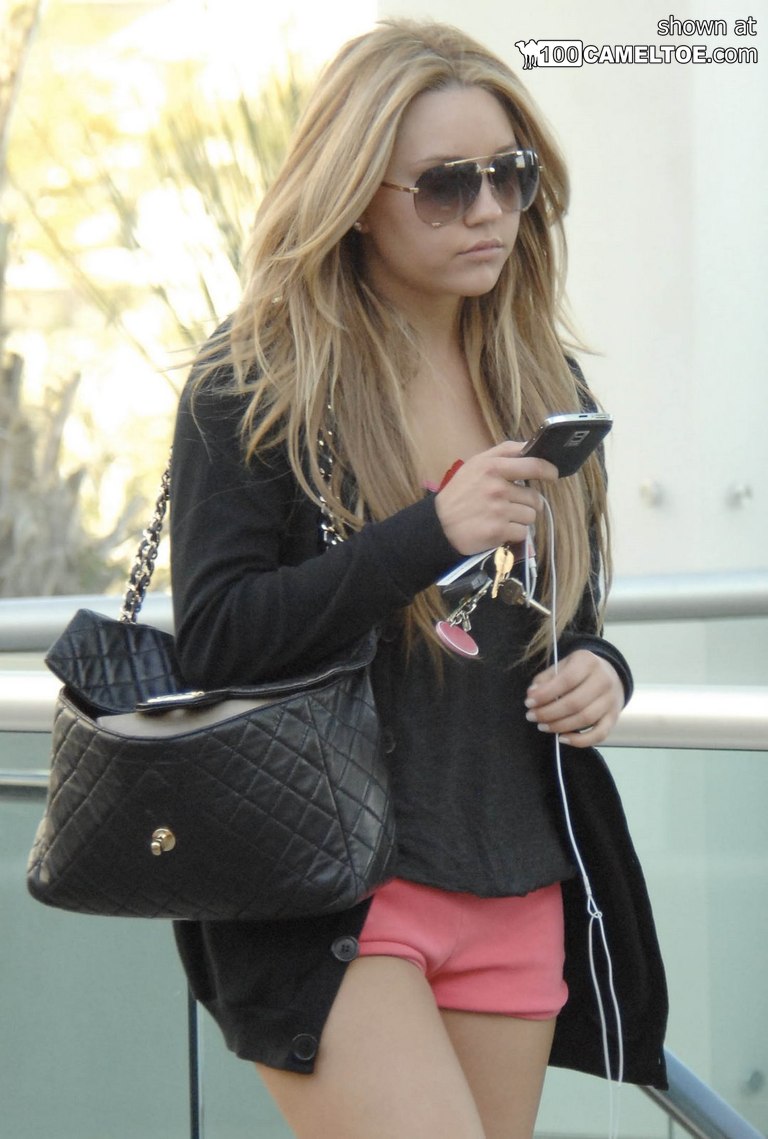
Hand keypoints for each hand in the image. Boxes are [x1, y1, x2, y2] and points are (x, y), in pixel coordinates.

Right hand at [434, 442, 558, 554]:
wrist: (439, 525)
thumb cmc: (459, 493)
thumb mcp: (475, 465)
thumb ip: (502, 453)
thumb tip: (529, 447)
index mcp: (492, 467)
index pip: (532, 464)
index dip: (548, 470)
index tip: (553, 474)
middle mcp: (497, 487)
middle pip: (534, 497)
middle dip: (528, 503)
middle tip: (513, 506)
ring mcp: (498, 509)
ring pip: (531, 516)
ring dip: (521, 519)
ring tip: (503, 518)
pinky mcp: (498, 530)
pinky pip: (523, 532)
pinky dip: (514, 533)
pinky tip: (500, 529)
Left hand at [525, 650, 624, 746]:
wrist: (610, 675)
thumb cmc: (580, 671)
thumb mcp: (563, 665)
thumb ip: (546, 678)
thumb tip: (532, 694)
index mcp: (588, 662)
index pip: (566, 680)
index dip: (545, 694)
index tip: (528, 702)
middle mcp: (604, 681)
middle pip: (575, 703)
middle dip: (549, 713)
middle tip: (532, 717)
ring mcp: (611, 701)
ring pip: (585, 719)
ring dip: (560, 726)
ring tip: (542, 726)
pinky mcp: (614, 718)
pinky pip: (599, 734)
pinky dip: (580, 741)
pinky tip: (562, 738)